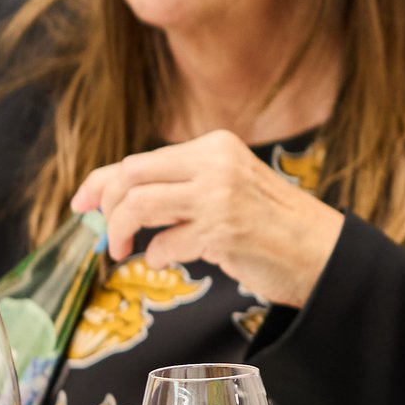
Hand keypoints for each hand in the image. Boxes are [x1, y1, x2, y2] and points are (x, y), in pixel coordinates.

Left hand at [73, 130, 345, 307]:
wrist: (322, 250)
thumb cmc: (271, 225)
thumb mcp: (226, 188)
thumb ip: (180, 188)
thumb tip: (114, 201)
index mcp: (215, 145)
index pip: (141, 158)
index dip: (101, 181)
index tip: (82, 203)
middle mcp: (216, 163)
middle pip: (132, 175)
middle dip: (106, 205)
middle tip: (104, 233)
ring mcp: (219, 196)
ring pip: (139, 204)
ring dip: (120, 231)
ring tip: (123, 250)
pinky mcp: (223, 231)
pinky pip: (166, 245)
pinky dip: (160, 256)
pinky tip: (174, 259)